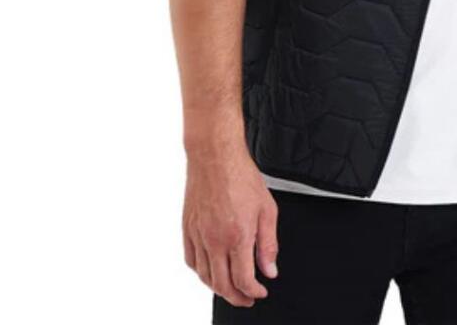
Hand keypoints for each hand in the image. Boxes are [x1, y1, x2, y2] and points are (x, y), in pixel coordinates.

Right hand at [183, 145, 278, 307]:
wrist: (215, 157)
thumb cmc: (242, 177)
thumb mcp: (267, 209)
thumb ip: (268, 243)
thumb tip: (269, 270)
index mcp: (237, 236)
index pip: (243, 280)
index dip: (253, 292)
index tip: (260, 292)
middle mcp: (215, 240)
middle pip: (222, 285)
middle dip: (237, 297)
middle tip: (247, 298)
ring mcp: (198, 236)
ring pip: (204, 277)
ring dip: (218, 288)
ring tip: (231, 288)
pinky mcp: (187, 229)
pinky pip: (191, 261)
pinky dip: (201, 272)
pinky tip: (211, 271)